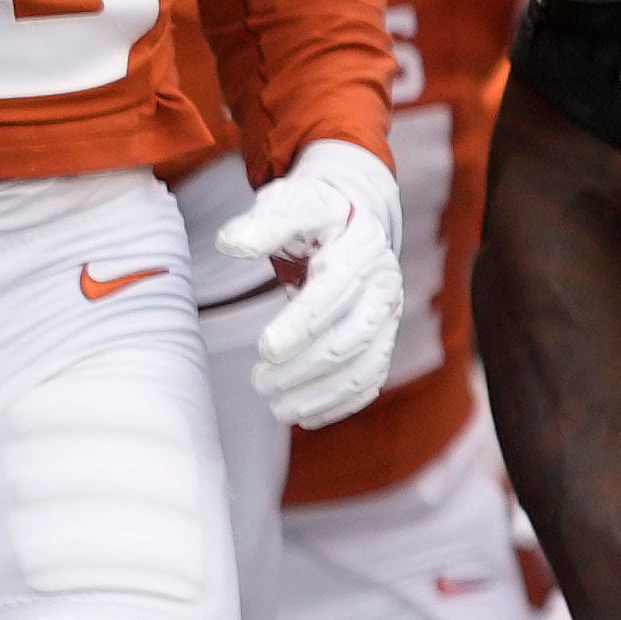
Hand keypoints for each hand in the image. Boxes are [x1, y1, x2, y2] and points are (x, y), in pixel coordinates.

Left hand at [223, 140, 407, 426]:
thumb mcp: (289, 204)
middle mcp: (384, 286)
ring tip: (276, 408)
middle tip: (258, 383)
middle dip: (304, 367)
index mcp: (360, 249)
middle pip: (351, 337)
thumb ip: (263, 224)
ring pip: (365, 366)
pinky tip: (306, 416)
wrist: (356, 219)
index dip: (303, 324)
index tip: (264, 350)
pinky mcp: (385, 338)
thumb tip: (231, 243)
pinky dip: (342, 404)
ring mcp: (389, 316)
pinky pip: (372, 380)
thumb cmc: (313, 214)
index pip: (335, 292)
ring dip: (321, 394)